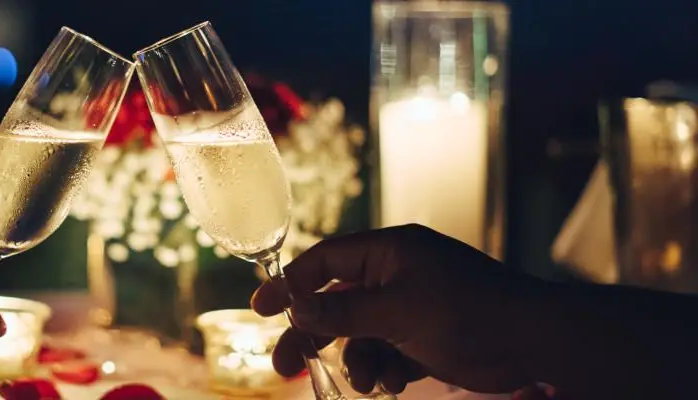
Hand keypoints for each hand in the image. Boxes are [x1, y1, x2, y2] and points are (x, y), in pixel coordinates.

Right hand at [251, 224, 545, 393]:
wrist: (531, 341)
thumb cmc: (468, 311)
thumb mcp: (396, 310)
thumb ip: (342, 309)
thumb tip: (295, 308)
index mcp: (389, 251)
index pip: (325, 259)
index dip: (291, 283)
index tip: (260, 308)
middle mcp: (395, 274)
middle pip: (335, 302)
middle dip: (314, 336)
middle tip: (286, 367)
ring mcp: (410, 305)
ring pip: (358, 334)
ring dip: (356, 360)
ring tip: (367, 381)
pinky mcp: (423, 336)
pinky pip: (384, 351)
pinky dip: (382, 369)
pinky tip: (392, 383)